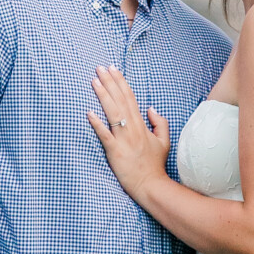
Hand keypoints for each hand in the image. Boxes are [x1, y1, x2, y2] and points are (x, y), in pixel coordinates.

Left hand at [86, 66, 170, 197]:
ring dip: (102, 95)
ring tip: (94, 81)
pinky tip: (89, 112)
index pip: (130, 98)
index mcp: (142, 124)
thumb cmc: (155, 164)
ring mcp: (123, 139)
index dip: (120, 82)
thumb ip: (159, 122)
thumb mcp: (164, 141)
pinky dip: (97, 123)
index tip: (113, 69)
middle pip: (119, 100)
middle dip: (109, 82)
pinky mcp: (114, 151)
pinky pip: (104, 135)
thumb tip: (150, 108)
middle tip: (99, 68)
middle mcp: (132, 128)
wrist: (151, 185)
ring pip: (112, 112)